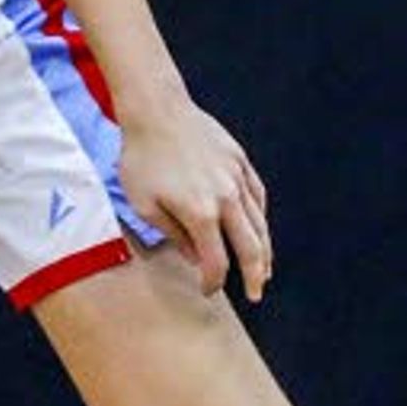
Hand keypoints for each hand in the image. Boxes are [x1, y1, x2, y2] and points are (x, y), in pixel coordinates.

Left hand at [113, 97, 272, 300]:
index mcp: (200, 213)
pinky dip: (261, 217)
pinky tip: (259, 229)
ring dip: (264, 250)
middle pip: (251, 247)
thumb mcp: (144, 205)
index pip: (217, 261)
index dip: (214, 282)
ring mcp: (236, 177)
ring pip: (260, 222)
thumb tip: (195, 257)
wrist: (156, 110)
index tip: (208, 290)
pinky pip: (258, 195)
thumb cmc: (142, 157)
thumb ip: (173, 235)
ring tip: (264, 270)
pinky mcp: (240, 160)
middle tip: (255, 294)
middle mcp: (226, 198)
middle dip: (254, 276)